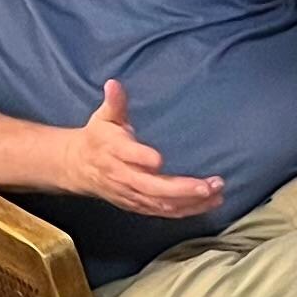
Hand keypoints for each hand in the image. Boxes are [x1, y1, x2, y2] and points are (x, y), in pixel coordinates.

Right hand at [62, 80, 222, 219]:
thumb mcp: (104, 117)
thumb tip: (114, 83)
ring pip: (161, 203)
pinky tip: (209, 203)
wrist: (79, 167)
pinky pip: (164, 212)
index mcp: (113, 150)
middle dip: (181, 189)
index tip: (159, 159)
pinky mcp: (139, 205)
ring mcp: (131, 194)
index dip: (140, 158)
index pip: (126, 155)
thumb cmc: (98, 137)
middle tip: (208, 185)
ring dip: (190, 201)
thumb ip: (114, 102)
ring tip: (217, 193)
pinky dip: (187, 210)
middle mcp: (123, 175)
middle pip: (150, 187)